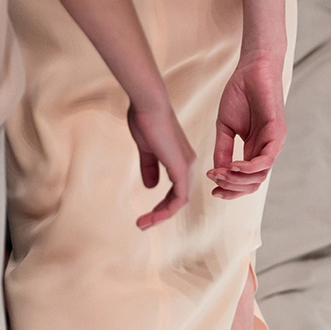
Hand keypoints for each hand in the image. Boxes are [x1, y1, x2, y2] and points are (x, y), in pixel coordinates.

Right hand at [126, 102, 194, 228]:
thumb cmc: (146, 120)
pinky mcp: (181, 168)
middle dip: (160, 213)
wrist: (149, 104)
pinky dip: (166, 210)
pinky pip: (179, 198)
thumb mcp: (146, 148)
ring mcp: (186, 166)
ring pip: (179, 201)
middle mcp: (188, 164)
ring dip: (161, 215)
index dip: (162, 205)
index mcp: (180, 159)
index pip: (177, 190)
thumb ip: (150, 167)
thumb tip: (151, 187)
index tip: (146, 214)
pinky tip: (152, 217)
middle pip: (179, 198)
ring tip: (142, 225)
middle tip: (142, 224)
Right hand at [209, 51, 285, 198]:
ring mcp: (274, 143)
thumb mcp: (225, 127)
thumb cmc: (240, 94)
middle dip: (232, 187)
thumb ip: (223, 150)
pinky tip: (233, 166)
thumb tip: (217, 173)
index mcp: (254, 150)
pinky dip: (249, 168)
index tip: (213, 190)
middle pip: (254, 183)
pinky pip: (266, 160)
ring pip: (260, 175)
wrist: (252, 69)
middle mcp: (266, 150)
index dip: (230, 189)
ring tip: (221, 173)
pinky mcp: (278, 133)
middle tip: (215, 181)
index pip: (246, 180)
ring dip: (238, 179)